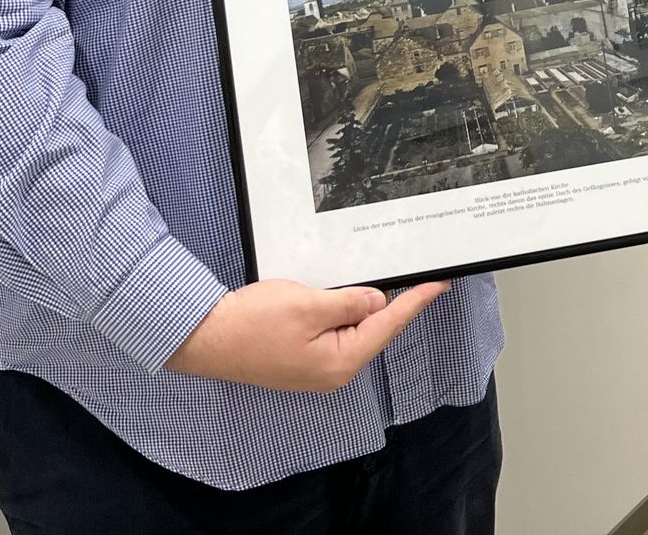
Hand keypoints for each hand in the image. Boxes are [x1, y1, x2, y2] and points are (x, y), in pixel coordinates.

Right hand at [165, 279, 450, 391]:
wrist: (207, 339)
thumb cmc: (252, 323)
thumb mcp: (308, 304)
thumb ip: (349, 303)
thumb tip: (378, 303)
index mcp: (340, 362)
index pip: (388, 325)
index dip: (415, 302)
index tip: (440, 286)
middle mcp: (333, 372)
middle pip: (373, 330)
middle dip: (389, 303)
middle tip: (413, 275)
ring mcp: (316, 368)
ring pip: (352, 330)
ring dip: (360, 307)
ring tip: (373, 283)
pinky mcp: (302, 359)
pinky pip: (333, 333)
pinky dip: (339, 313)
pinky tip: (340, 297)